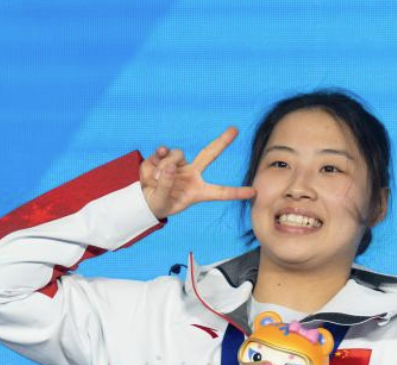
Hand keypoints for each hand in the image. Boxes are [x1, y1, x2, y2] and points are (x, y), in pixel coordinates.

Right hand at [141, 127, 255, 218]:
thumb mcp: (162, 201)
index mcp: (198, 191)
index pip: (221, 192)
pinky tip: (153, 167)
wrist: (143, 198)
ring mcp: (179, 164)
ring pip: (177, 154)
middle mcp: (192, 174)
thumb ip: (166, 185)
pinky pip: (163, 151)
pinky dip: (157, 158)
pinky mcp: (164, 157)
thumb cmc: (159, 203)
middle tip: (235, 129)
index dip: (236, 192)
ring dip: (165, 165)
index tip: (253, 192)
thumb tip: (168, 166)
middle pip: (210, 154)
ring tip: (156, 180)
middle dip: (222, 141)